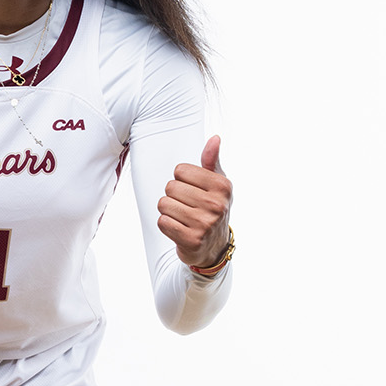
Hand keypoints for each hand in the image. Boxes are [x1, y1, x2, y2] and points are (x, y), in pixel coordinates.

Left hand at [157, 136, 231, 268]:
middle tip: (187, 206)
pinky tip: (179, 228)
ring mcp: (205, 224)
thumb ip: (211, 161)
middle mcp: (217, 205)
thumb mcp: (216, 184)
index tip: (193, 191)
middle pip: (170, 187)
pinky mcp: (192, 240)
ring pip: (164, 204)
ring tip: (182, 217)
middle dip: (173, 196)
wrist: (213, 247)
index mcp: (222, 186)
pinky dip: (166, 225)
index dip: (181, 180)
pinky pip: (162, 222)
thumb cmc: (212, 209)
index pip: (180, 170)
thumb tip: (215, 139)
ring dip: (168, 211)